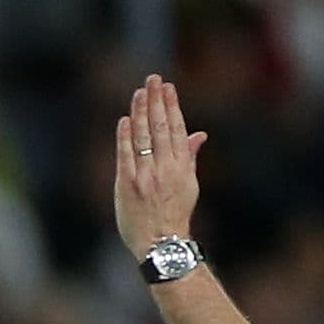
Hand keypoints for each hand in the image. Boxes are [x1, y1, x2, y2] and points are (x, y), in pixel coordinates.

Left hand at [112, 75, 205, 261]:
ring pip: (142, 138)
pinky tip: (125, 119)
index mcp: (182, 167)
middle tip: (153, 79)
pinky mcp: (127, 186)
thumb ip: (189, 157)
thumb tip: (198, 134)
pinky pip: (126, 156)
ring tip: (139, 92)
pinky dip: (124, 136)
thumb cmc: (175, 215)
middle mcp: (165, 169)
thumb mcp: (189, 185)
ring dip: (140, 112)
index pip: (176, 129)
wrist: (161, 245)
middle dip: (156, 101)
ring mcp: (145, 177)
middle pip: (159, 128)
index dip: (172, 106)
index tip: (168, 88)